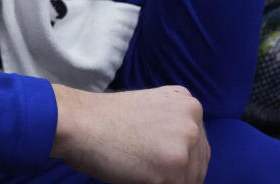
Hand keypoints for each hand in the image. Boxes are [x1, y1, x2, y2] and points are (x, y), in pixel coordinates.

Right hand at [51, 84, 209, 183]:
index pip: (199, 148)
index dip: (179, 162)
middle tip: (146, 168)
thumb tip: (187, 158)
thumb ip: (174, 126)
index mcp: (188, 104)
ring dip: (164, 182)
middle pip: (198, 168)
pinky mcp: (172, 169)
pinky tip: (135, 175)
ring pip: (186, 182)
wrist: (80, 121)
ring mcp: (184, 146)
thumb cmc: (105, 118)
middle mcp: (193, 122)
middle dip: (174, 175)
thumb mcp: (151, 108)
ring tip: (138, 169)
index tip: (156, 161)